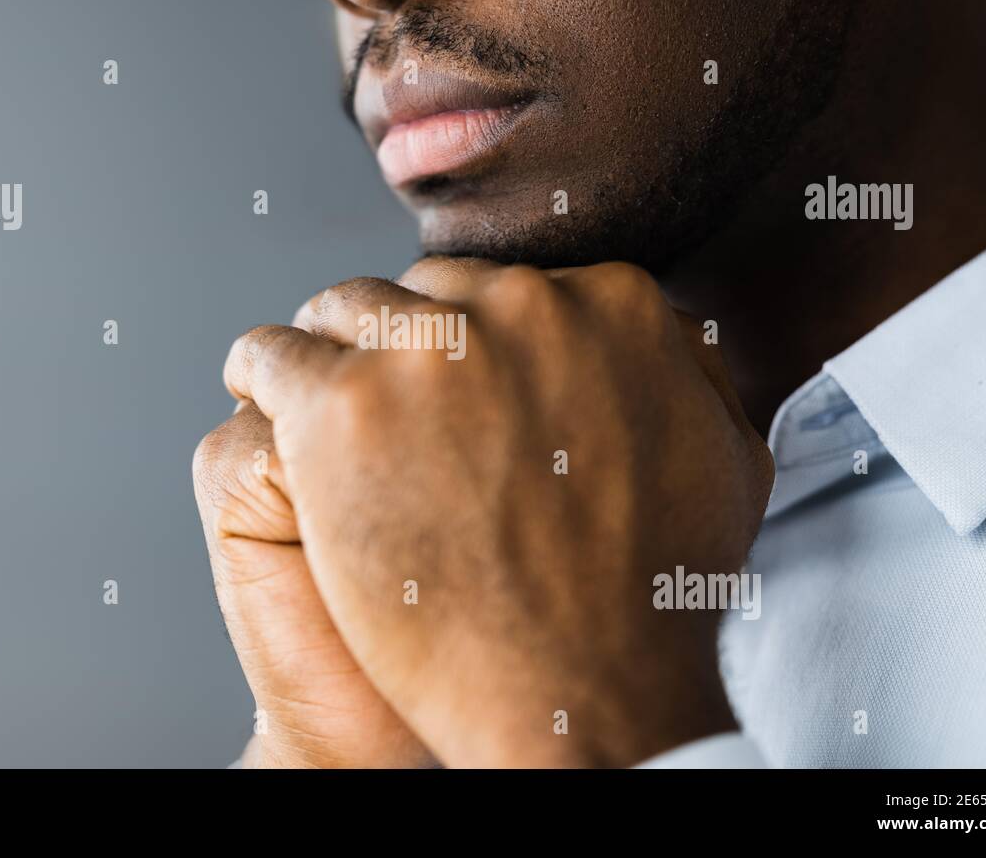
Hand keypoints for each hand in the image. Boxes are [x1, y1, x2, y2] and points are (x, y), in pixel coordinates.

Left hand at [225, 258, 773, 766]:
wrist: (582, 696)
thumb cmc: (648, 599)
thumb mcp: (725, 460)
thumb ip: (690, 371)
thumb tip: (667, 332)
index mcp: (610, 302)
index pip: (502, 290)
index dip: (471, 341)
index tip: (450, 383)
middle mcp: (519, 306)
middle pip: (425, 293)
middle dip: (406, 344)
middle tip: (388, 411)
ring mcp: (425, 353)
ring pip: (342, 311)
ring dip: (331, 353)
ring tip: (318, 406)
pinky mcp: (342, 408)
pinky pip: (269, 355)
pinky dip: (260, 374)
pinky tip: (265, 399)